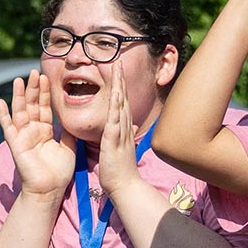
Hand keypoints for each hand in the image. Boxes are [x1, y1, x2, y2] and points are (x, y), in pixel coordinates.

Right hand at [0, 69, 74, 199]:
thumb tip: (72, 119)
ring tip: (19, 80)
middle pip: (32, 105)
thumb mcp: (68, 147)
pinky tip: (0, 102)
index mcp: (44, 131)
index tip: (47, 77)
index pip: (44, 107)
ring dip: (19, 96)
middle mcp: (32, 131)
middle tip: (35, 71)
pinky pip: (8, 127)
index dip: (45, 93)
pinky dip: (3, 115)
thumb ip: (67, 131)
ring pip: (20, 111)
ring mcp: (22, 136)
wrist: (50, 190)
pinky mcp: (15, 144)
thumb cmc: (59, 172)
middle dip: (33, 89)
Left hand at [95, 63, 144, 196]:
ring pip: (121, 104)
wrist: (125, 186)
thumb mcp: (122, 148)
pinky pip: (116, 120)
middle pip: (124, 98)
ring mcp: (121, 133)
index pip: (123, 103)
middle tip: (118, 61)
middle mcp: (125, 127)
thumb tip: (133, 126)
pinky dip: (116, 106)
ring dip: (119, 86)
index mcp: (124, 129)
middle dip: (121, 79)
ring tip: (117, 69)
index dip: (121, 86)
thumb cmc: (121, 170)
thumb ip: (126, 135)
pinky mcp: (115, 140)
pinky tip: (116, 95)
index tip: (118, 71)